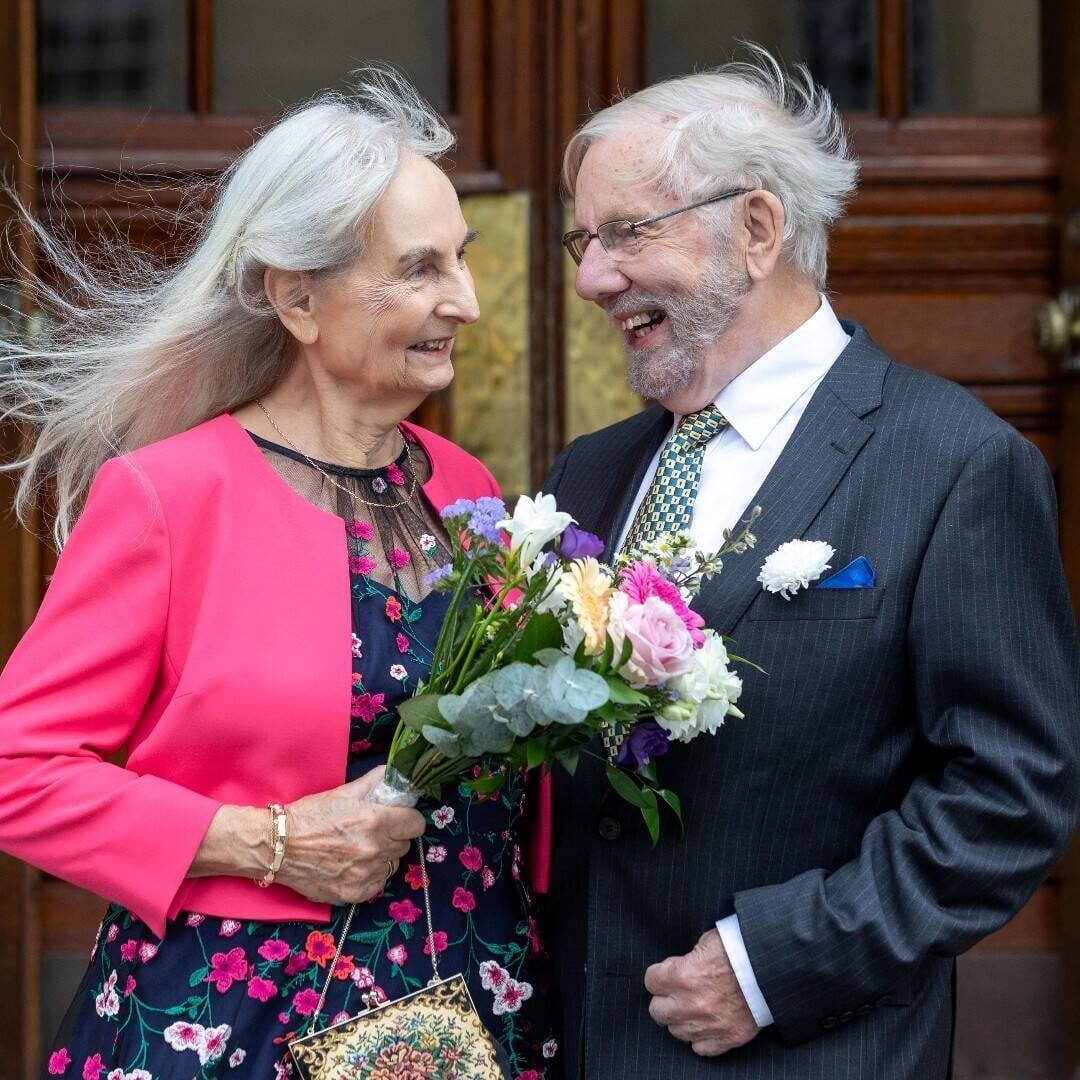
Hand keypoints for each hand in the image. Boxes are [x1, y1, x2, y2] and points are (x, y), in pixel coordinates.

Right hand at [276, 766, 425, 904]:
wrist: (278, 847)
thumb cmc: (309, 816)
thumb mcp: (343, 793)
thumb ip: (373, 783)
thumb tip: (392, 774)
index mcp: (375, 821)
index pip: (415, 824)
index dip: (408, 819)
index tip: (399, 818)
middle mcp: (374, 850)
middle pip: (403, 845)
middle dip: (393, 837)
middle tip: (374, 832)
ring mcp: (365, 875)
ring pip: (392, 865)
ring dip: (383, 857)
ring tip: (361, 850)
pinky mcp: (355, 894)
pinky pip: (378, 884)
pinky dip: (370, 876)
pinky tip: (354, 866)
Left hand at [644, 929, 759, 1056]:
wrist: (772, 967)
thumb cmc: (739, 948)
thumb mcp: (706, 942)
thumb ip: (686, 959)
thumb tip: (677, 968)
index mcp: (682, 976)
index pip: (650, 981)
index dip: (659, 975)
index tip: (667, 972)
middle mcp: (690, 1004)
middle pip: (657, 1011)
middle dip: (665, 999)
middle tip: (677, 991)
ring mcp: (708, 1025)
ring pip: (676, 1031)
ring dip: (682, 1018)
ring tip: (695, 1005)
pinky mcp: (726, 1038)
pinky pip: (700, 1048)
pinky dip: (701, 1037)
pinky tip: (707, 1022)